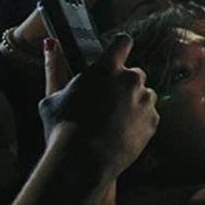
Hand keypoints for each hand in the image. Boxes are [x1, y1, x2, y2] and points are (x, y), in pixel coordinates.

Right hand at [38, 33, 158, 184]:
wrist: (83, 162)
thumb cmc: (62, 128)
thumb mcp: (51, 96)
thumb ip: (54, 68)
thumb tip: (51, 43)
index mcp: (107, 68)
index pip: (123, 42)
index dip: (120, 46)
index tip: (116, 53)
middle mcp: (131, 80)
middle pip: (135, 72)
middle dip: (124, 82)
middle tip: (107, 99)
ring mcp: (145, 101)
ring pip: (144, 94)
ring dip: (134, 102)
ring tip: (113, 120)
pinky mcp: (153, 121)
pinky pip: (149, 115)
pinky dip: (139, 121)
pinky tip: (121, 132)